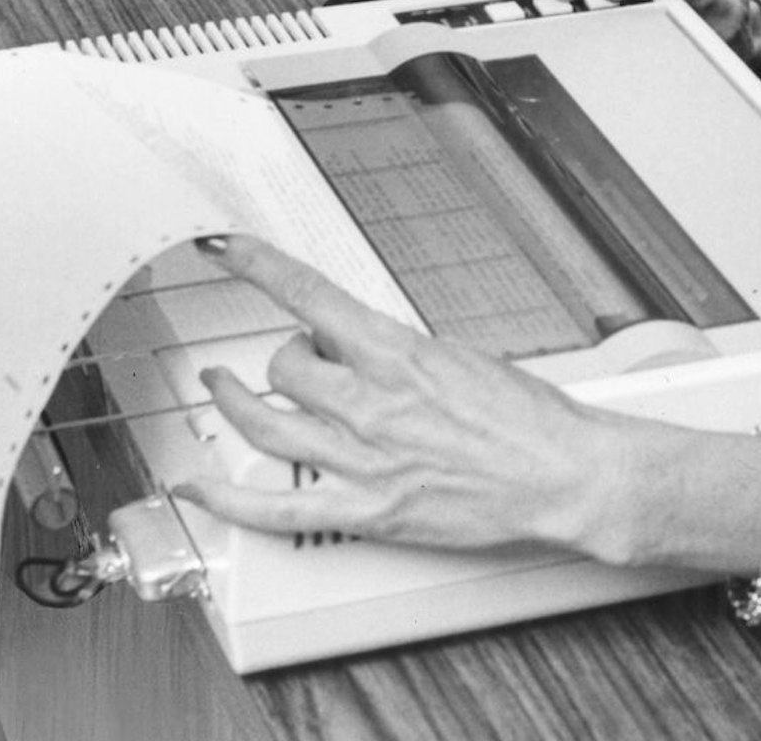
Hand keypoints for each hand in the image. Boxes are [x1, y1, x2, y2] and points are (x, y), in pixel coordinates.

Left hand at [174, 236, 627, 557]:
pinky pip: (275, 508)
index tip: (228, 249)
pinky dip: (226, 501)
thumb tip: (368, 347)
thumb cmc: (530, 418)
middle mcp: (371, 403)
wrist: (562, 472)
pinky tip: (198, 488)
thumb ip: (405, 354)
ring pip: (267, 424)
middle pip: (284, 365)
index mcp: (398, 353)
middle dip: (284, 354)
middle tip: (295, 357)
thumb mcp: (465, 356)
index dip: (259, 266)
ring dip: (235, 403)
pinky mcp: (366, 512)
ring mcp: (362, 460)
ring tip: (222, 389)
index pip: (310, 295)